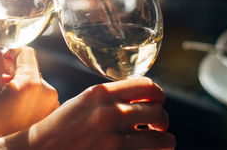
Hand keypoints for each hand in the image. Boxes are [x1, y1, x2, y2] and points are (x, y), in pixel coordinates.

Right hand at [0, 37, 58, 144]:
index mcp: (33, 83)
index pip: (26, 52)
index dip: (8, 51)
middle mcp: (48, 91)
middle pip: (27, 66)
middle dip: (4, 66)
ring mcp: (51, 103)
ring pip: (30, 80)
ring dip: (10, 79)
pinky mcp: (50, 112)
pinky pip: (35, 94)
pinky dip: (20, 91)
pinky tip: (2, 95)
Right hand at [22, 77, 175, 149]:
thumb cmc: (60, 128)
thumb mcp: (83, 102)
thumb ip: (110, 98)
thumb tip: (140, 100)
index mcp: (101, 93)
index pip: (147, 85)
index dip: (158, 94)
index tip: (158, 102)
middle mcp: (110, 112)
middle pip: (158, 110)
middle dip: (162, 119)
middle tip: (159, 126)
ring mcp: (114, 137)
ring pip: (162, 136)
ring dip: (165, 139)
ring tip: (160, 141)